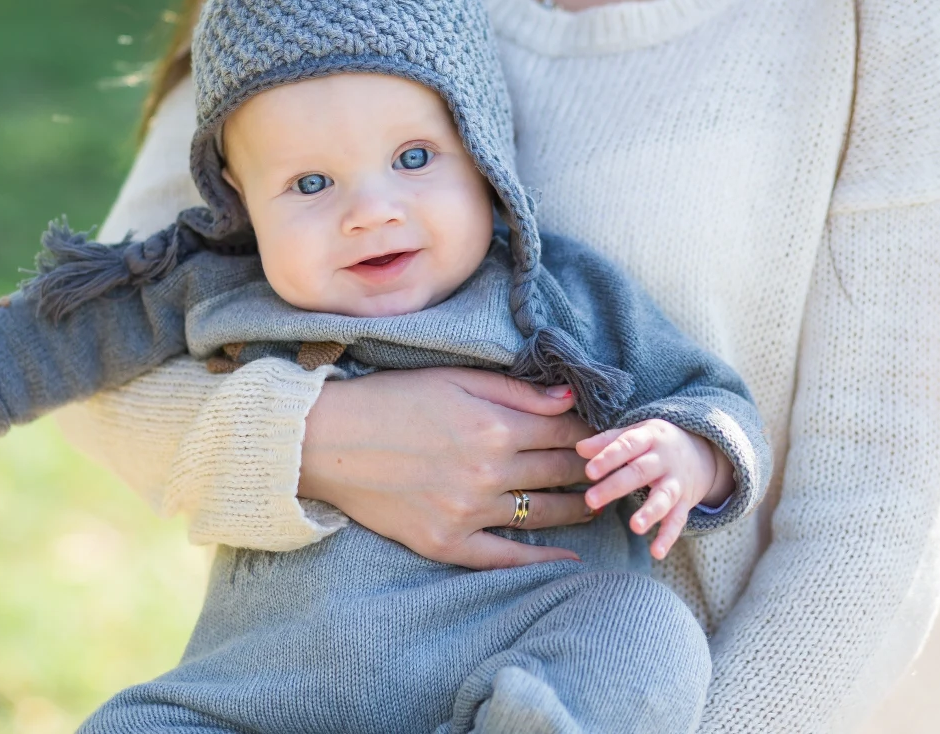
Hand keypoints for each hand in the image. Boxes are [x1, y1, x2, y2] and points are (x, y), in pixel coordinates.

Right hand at [299, 367, 596, 570]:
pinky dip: (541, 561)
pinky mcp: (446, 543)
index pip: (566, 433)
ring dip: (577, 509)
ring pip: (543, 514)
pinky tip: (567, 558)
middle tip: (613, 471)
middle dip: (592, 470)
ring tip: (597, 504)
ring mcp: (468, 512)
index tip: (609, 436)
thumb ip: (515, 391)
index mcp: (493, 426)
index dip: (593, 434)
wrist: (326, 440)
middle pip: (561, 473)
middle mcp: (488, 472)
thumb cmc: (389, 399)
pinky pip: (506, 559)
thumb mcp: (453, 378)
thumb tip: (568, 398)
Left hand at [577, 419, 733, 559]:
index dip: (608, 458)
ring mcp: (676, 481)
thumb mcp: (635, 434)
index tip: (589, 471)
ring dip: (650, 512)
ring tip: (635, 527)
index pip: (627, 445)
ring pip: (664, 497)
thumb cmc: (654, 442)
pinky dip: (668, 537)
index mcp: (649, 437)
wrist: (701, 451)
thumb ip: (608, 441)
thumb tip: (579, 448)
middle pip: (640, 472)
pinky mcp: (685, 502)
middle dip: (615, 486)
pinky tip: (657, 552)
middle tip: (591, 500)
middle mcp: (665, 459)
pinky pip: (678, 520)